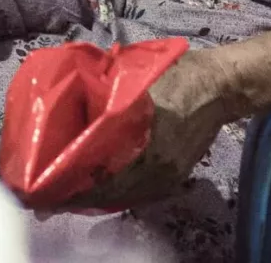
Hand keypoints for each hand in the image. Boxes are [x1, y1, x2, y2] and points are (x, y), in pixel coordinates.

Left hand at [59, 49, 238, 211]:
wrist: (222, 84)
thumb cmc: (180, 74)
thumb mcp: (139, 75)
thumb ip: (108, 94)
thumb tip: (72, 104)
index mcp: (149, 145)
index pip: (102, 177)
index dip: (73, 182)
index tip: (47, 181)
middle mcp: (158, 168)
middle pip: (109, 193)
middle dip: (78, 192)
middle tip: (50, 188)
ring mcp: (168, 175)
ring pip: (124, 196)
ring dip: (96, 194)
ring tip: (68, 188)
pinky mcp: (174, 175)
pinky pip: (139, 192)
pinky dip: (116, 191)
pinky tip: (100, 184)